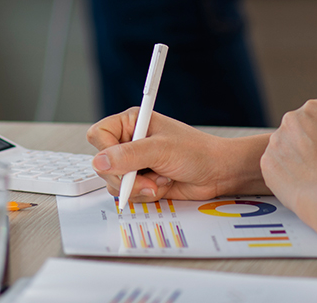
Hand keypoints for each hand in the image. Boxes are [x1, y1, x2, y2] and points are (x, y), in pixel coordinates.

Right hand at [87, 108, 253, 202]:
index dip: (105, 151)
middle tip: (147, 179)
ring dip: (138, 187)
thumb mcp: (161, 149)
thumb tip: (100, 161)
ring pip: (114, 182)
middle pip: (103, 163)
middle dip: (125, 177)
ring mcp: (134, 163)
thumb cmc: (196, 152)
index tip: (120, 163)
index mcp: (131, 123)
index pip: (99, 135)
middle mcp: (129, 142)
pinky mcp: (141, 181)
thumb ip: (129, 155)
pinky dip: (145, 194)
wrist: (217, 173)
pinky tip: (162, 185)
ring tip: (161, 180)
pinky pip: (129, 193)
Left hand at [260, 100, 316, 213]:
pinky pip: (278, 163)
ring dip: (299, 153)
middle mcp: (290, 119)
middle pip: (304, 127)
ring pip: (289, 144)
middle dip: (314, 139)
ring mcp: (275, 141)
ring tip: (316, 171)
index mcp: (314, 108)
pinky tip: (303, 179)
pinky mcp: (266, 161)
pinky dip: (288, 170)